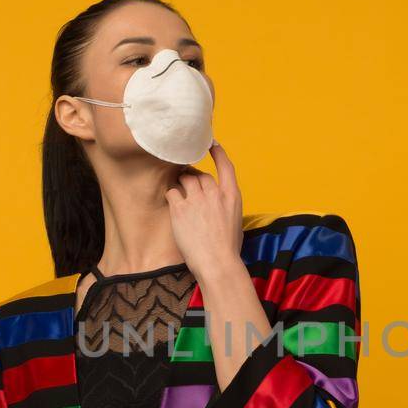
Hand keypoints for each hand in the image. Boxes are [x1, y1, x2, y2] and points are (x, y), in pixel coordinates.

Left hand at [165, 139, 243, 279]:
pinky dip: (171, 196)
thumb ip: (226, 206)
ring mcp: (197, 200)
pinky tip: (172, 206)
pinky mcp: (180, 209)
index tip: (210, 143)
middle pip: (200, 175)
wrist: (217, 263)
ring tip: (179, 196)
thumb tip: (217, 202)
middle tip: (187, 186)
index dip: (217, 152)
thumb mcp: (235, 222)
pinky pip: (172, 193)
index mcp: (232, 196)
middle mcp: (214, 193)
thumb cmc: (228, 249)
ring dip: (180, 184)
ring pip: (184, 180)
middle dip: (192, 177)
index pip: (225, 165)